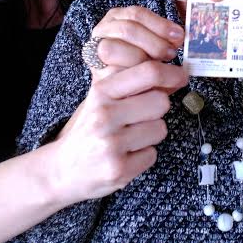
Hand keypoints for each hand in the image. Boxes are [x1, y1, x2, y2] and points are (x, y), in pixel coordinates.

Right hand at [47, 7, 188, 205]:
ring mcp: (111, 144)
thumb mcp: (101, 99)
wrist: (61, 170)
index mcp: (101, 92)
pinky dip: (143, 156)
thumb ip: (131, 85)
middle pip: (161, 101)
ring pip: (160, 129)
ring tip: (128, 139)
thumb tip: (173, 75)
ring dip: (151, 134)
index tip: (181, 77)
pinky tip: (125, 156)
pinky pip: (152, 155)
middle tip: (141, 117)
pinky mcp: (119, 170)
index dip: (171, 73)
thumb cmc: (88, 129)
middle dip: (158, 109)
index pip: (147, 72)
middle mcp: (105, 116)